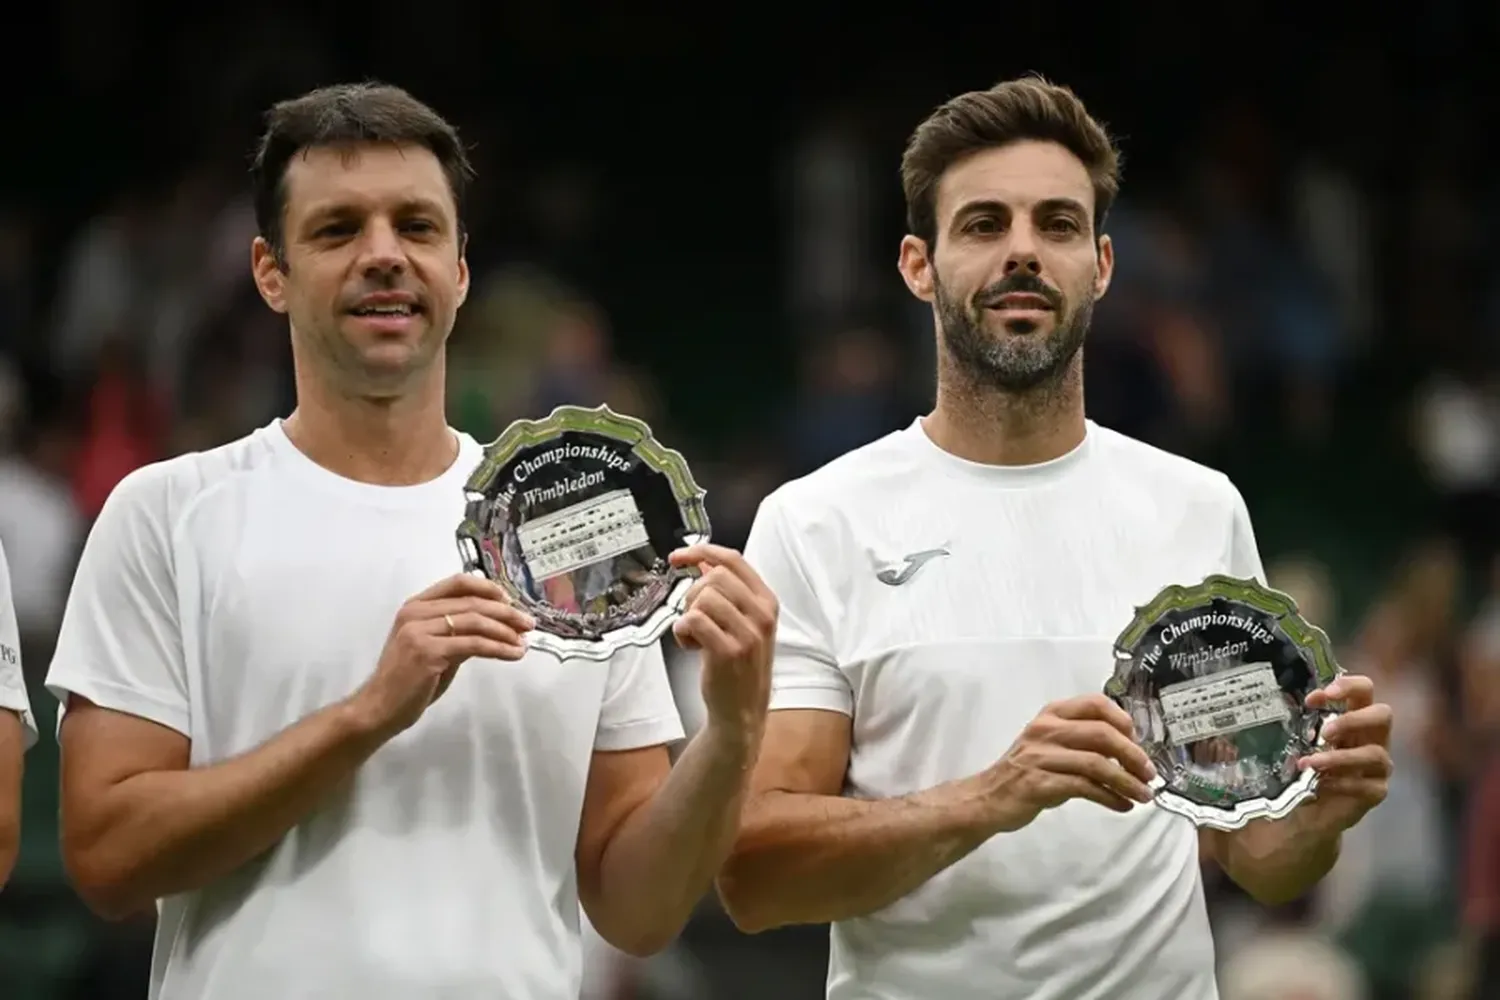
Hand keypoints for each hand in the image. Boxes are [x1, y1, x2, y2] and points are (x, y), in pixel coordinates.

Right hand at [353, 574, 534, 736]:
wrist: (379, 708)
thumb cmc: (407, 681)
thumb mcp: (435, 648)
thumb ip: (458, 633)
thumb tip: (496, 627)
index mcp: (415, 605)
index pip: (458, 583)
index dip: (488, 588)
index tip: (511, 600)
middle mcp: (415, 612)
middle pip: (472, 602)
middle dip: (506, 612)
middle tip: (528, 624)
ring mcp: (420, 631)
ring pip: (475, 621)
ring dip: (506, 631)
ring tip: (524, 641)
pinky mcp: (429, 652)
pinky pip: (474, 644)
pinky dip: (499, 648)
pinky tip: (513, 654)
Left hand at [669, 544, 777, 740]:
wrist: (742, 710)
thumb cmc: (739, 665)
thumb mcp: (743, 622)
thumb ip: (727, 591)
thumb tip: (702, 561)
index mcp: (767, 601)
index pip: (733, 560)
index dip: (701, 551)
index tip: (678, 557)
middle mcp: (762, 614)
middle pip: (714, 576)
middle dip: (693, 594)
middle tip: (694, 617)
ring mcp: (748, 633)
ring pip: (703, 598)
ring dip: (688, 615)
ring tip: (695, 636)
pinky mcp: (728, 651)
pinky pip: (693, 621)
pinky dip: (682, 631)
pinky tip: (691, 646)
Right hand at [982, 694, 1157, 832]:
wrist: (989, 797)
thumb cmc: (1027, 771)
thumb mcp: (1052, 745)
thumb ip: (1083, 741)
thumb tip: (1131, 751)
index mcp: (1052, 714)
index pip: (1096, 704)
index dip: (1123, 721)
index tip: (1139, 741)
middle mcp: (1046, 729)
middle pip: (1102, 734)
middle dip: (1133, 755)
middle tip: (1150, 774)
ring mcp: (1041, 756)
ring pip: (1097, 764)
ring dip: (1127, 781)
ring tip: (1144, 795)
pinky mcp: (1040, 783)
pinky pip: (1084, 787)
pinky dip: (1110, 797)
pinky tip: (1123, 806)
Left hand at [1297, 673, 1392, 830]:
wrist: (1305, 814)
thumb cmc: (1301, 770)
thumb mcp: (1291, 744)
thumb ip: (1285, 726)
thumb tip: (1245, 713)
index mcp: (1353, 719)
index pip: (1364, 691)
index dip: (1347, 686)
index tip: (1315, 697)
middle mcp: (1371, 739)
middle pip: (1383, 714)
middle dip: (1352, 719)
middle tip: (1325, 731)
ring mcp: (1377, 767)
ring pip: (1375, 753)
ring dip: (1340, 757)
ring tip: (1310, 763)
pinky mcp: (1376, 792)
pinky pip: (1367, 785)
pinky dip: (1342, 783)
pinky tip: (1321, 785)